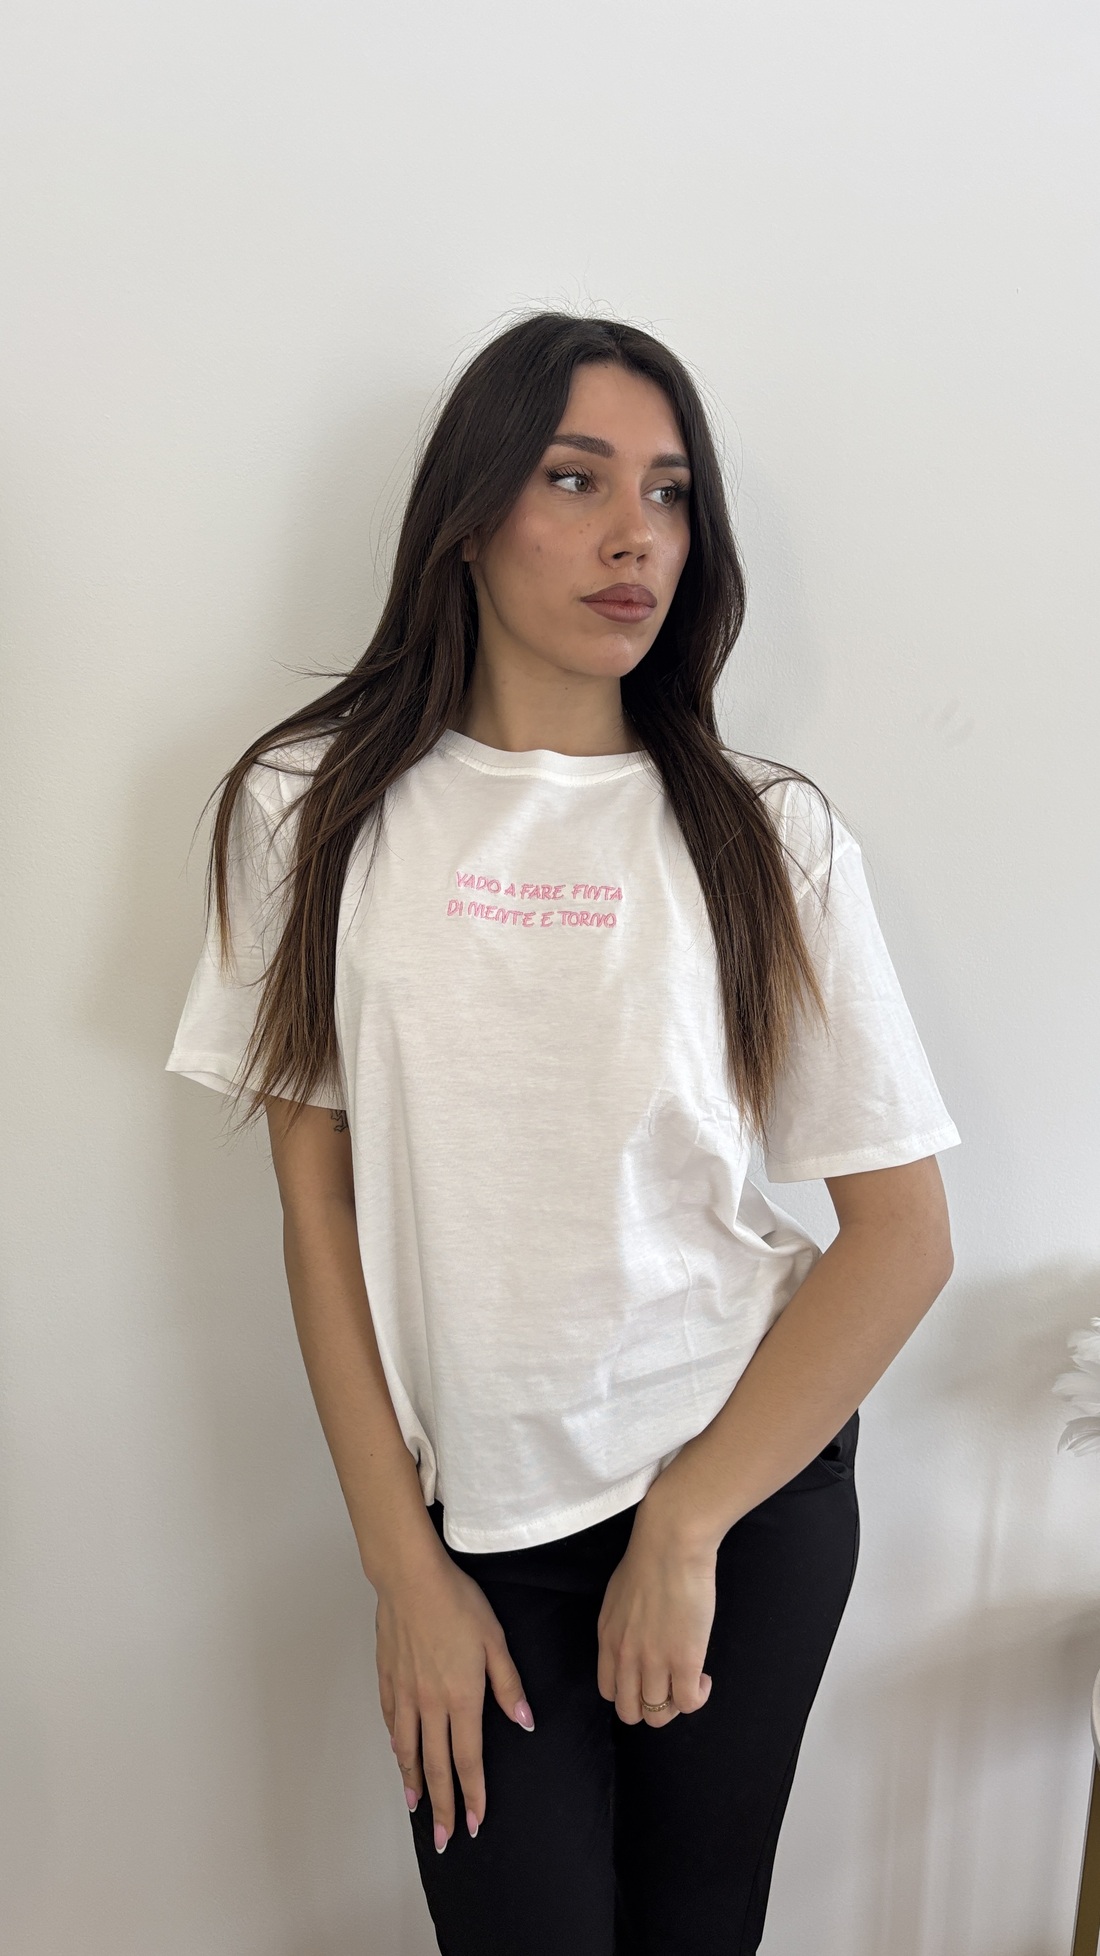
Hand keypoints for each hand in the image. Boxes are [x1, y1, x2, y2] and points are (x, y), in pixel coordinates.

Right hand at [375, 1554, 535, 1851]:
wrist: (411, 1580)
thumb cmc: (459, 1604)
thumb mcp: (496, 1641)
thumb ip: (509, 1686)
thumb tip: (525, 1724)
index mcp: (461, 1699)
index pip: (468, 1759)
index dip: (472, 1795)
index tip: (473, 1823)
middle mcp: (430, 1705)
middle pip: (436, 1765)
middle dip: (442, 1805)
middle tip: (443, 1839)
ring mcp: (405, 1694)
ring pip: (407, 1749)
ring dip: (413, 1780)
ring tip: (416, 1806)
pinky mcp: (388, 1678)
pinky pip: (391, 1720)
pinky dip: (395, 1743)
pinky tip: (398, 1753)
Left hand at [596, 1506, 715, 1724]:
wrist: (671, 1544)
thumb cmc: (650, 1559)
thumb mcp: (619, 1597)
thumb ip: (623, 1625)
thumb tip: (638, 1638)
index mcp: (608, 1640)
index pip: (609, 1691)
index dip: (631, 1691)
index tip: (650, 1676)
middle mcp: (625, 1657)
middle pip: (629, 1712)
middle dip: (651, 1706)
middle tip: (670, 1684)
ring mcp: (654, 1662)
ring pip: (657, 1715)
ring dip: (675, 1704)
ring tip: (690, 1680)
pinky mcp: (684, 1661)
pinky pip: (688, 1702)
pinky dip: (698, 1697)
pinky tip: (704, 1677)